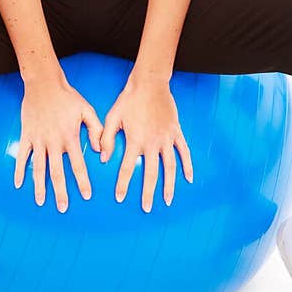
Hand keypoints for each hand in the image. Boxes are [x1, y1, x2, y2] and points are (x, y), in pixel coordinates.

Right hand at [14, 72, 103, 211]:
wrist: (43, 83)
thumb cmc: (67, 97)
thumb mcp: (87, 110)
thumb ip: (95, 130)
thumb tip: (100, 150)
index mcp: (69, 137)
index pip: (78, 165)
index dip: (82, 181)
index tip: (86, 196)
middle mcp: (53, 142)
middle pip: (57, 172)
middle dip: (60, 192)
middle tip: (63, 208)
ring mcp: (38, 140)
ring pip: (39, 168)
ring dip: (40, 186)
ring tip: (41, 202)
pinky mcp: (27, 136)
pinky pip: (22, 156)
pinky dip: (20, 170)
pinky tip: (19, 184)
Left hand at [99, 74, 193, 211]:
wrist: (150, 83)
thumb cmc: (129, 100)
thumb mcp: (112, 117)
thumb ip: (106, 138)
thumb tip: (103, 158)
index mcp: (135, 140)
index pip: (128, 168)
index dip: (123, 184)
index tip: (120, 198)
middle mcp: (152, 143)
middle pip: (152, 173)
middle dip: (149, 193)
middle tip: (147, 208)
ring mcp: (166, 138)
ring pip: (170, 166)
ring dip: (169, 185)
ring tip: (168, 200)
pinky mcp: (176, 132)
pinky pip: (184, 152)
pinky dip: (187, 165)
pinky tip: (189, 179)